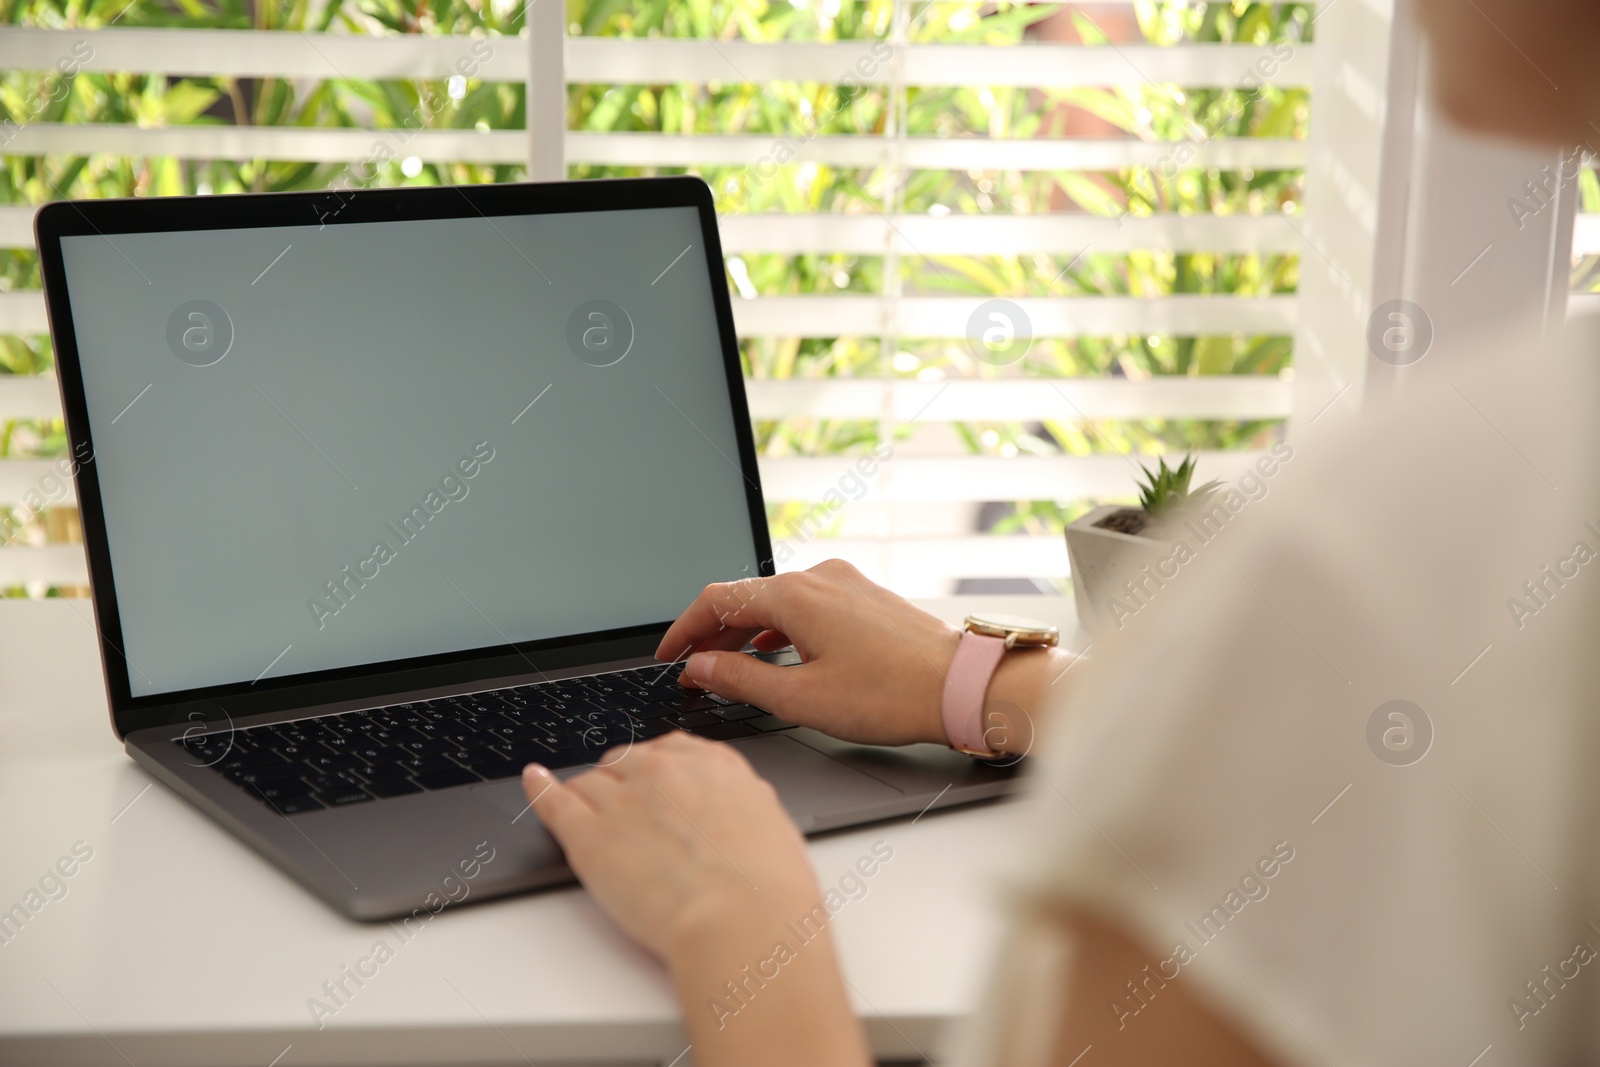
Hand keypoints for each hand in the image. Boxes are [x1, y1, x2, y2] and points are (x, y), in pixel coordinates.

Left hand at [523, 733, 819, 962]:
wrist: (742, 919)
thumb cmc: (767, 888)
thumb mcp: (773, 828)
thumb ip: (743, 809)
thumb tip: (733, 814)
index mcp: (713, 766)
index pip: (671, 749)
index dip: (657, 769)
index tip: (652, 779)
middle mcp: (664, 772)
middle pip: (626, 763)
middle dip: (623, 782)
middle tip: (626, 810)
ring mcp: (623, 801)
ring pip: (590, 783)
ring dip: (588, 795)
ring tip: (585, 809)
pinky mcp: (589, 837)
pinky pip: (554, 801)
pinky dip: (540, 789)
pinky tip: (534, 780)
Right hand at [656, 559, 958, 746]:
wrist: (961, 686)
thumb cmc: (891, 694)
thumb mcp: (801, 698)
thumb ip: (741, 680)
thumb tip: (702, 668)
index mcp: (796, 596)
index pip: (717, 599)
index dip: (685, 630)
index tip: (670, 657)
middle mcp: (820, 578)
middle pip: (746, 597)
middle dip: (714, 633)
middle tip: (694, 668)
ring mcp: (846, 584)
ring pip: (778, 601)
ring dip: (747, 631)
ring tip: (730, 665)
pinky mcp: (865, 597)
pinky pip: (808, 605)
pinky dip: (781, 627)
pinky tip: (777, 652)